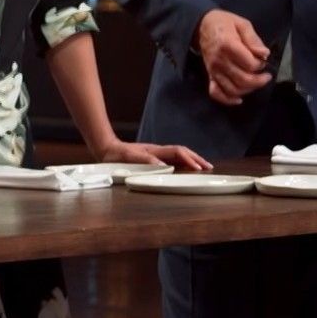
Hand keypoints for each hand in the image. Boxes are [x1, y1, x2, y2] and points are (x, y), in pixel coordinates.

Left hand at [95, 138, 211, 171]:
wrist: (107, 149)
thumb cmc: (116, 155)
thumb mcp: (129, 158)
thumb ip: (146, 161)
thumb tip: (163, 165)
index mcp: (155, 150)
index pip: (177, 153)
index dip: (189, 160)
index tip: (199, 168)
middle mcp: (158, 151)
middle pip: (182, 152)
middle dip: (196, 158)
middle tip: (209, 167)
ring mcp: (157, 153)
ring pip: (179, 155)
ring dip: (192, 160)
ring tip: (203, 167)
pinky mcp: (154, 158)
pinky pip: (173, 159)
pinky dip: (183, 163)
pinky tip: (187, 168)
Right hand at [195, 9, 271, 105]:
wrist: (201, 26)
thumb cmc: (224, 23)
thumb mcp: (242, 24)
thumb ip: (254, 40)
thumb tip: (264, 54)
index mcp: (228, 45)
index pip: (250, 64)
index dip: (261, 64)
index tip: (263, 59)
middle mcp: (220, 61)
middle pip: (243, 80)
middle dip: (259, 81)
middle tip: (266, 76)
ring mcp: (213, 70)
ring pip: (233, 89)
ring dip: (248, 90)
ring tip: (256, 83)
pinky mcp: (209, 75)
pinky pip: (216, 93)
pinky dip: (227, 100)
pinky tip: (238, 99)